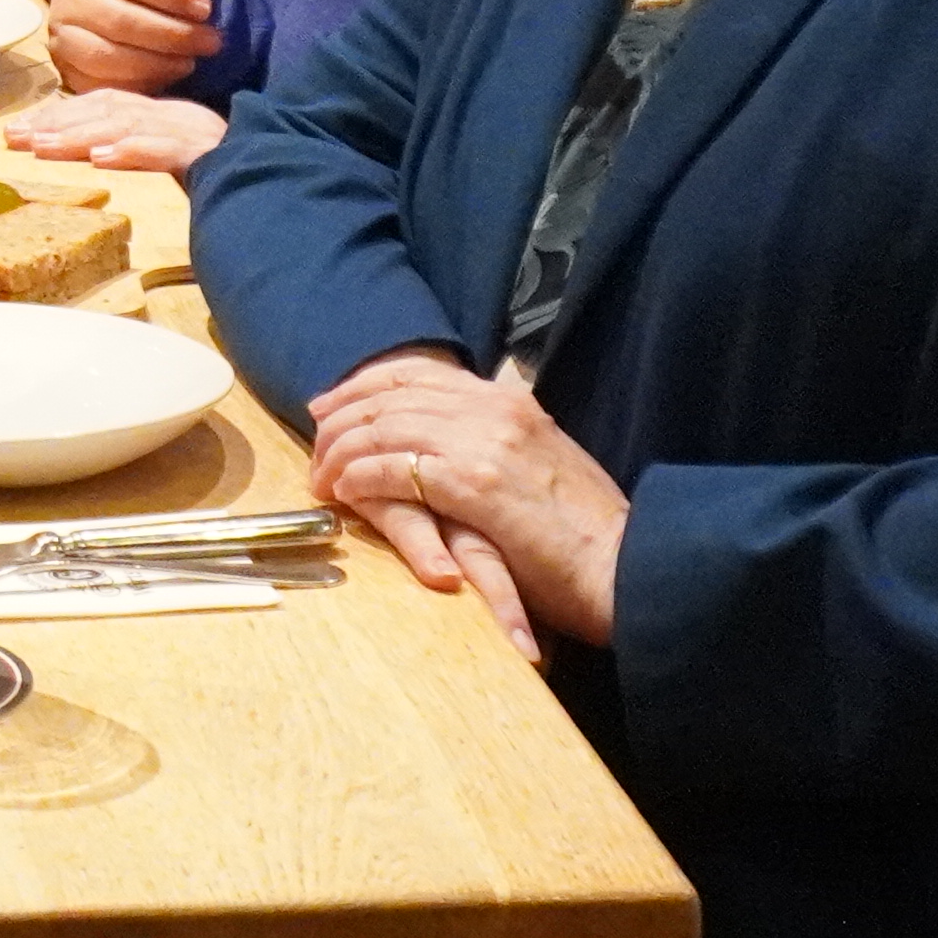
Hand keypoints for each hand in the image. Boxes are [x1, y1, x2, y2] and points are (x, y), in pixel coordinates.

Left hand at [3, 87, 218, 176]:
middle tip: (14, 137)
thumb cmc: (228, 168)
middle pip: (105, 111)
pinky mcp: (207, 153)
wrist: (280, 169)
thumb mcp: (176, 155)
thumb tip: (94, 150)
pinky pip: (165, 150)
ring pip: (126, 127)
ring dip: (81, 136)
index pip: (102, 106)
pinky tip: (103, 158)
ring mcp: (187, 132)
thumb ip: (139, 148)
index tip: (21, 130)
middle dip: (55, 124)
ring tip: (43, 148)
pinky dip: (133, 151)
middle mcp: (169, 116)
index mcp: (159, 115)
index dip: (59, 115)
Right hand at [42, 0, 223, 92]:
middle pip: (119, 19)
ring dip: (157, 63)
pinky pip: (101, 84)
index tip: (206, 9)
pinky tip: (167, 76)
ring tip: (191, 61)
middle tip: (210, 42)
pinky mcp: (67, 72)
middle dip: (172, 34)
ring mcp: (62, 36)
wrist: (123, 9)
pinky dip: (139, 84)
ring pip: (106, 55)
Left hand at [306, 354, 626, 646]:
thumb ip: (500, 443)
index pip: (418, 374)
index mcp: (510, 400)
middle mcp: (494, 409)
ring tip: (320, 475)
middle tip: (313, 439)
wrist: (624, 563)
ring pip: (386, 429)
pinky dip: (362, 478)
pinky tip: (345, 491)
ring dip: (344, 452)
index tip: (331, 403)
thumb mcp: (541, 463)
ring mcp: (484, 443)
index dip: (364, 385)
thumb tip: (459, 443)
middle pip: (392, 396)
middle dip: (343, 416)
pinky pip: (396, 469)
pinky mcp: (474, 485)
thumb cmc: (584, 530)